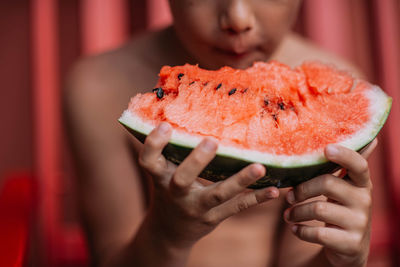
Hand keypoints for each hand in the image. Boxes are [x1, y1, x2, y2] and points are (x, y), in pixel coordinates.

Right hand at [138, 122, 278, 248]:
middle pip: (182, 179)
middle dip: (196, 162)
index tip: (165, 125)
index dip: (154, 144)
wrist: (168, 232)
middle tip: (212, 141)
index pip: (148, 162)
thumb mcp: (162, 173)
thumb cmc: (168, 191)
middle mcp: (176, 194)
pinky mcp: (213, 218)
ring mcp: (196, 208)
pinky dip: (255, 199)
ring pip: (217, 195)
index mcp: (160, 178)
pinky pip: (236, 208)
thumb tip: (185, 112)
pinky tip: (274, 191)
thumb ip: (170, 151)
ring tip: (260, 167)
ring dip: (239, 181)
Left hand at [284, 139, 377, 266]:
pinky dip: (301, 231)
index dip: (343, 155)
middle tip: (288, 197)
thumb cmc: (340, 209)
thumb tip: (362, 138)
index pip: (358, 164)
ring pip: (319, 209)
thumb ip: (344, 167)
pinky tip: (295, 229)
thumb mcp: (345, 189)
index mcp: (362, 183)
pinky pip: (318, 233)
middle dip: (302, 189)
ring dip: (297, 212)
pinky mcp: (350, 243)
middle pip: (327, 184)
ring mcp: (359, 223)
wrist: (349, 248)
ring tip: (287, 215)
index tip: (326, 149)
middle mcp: (365, 200)